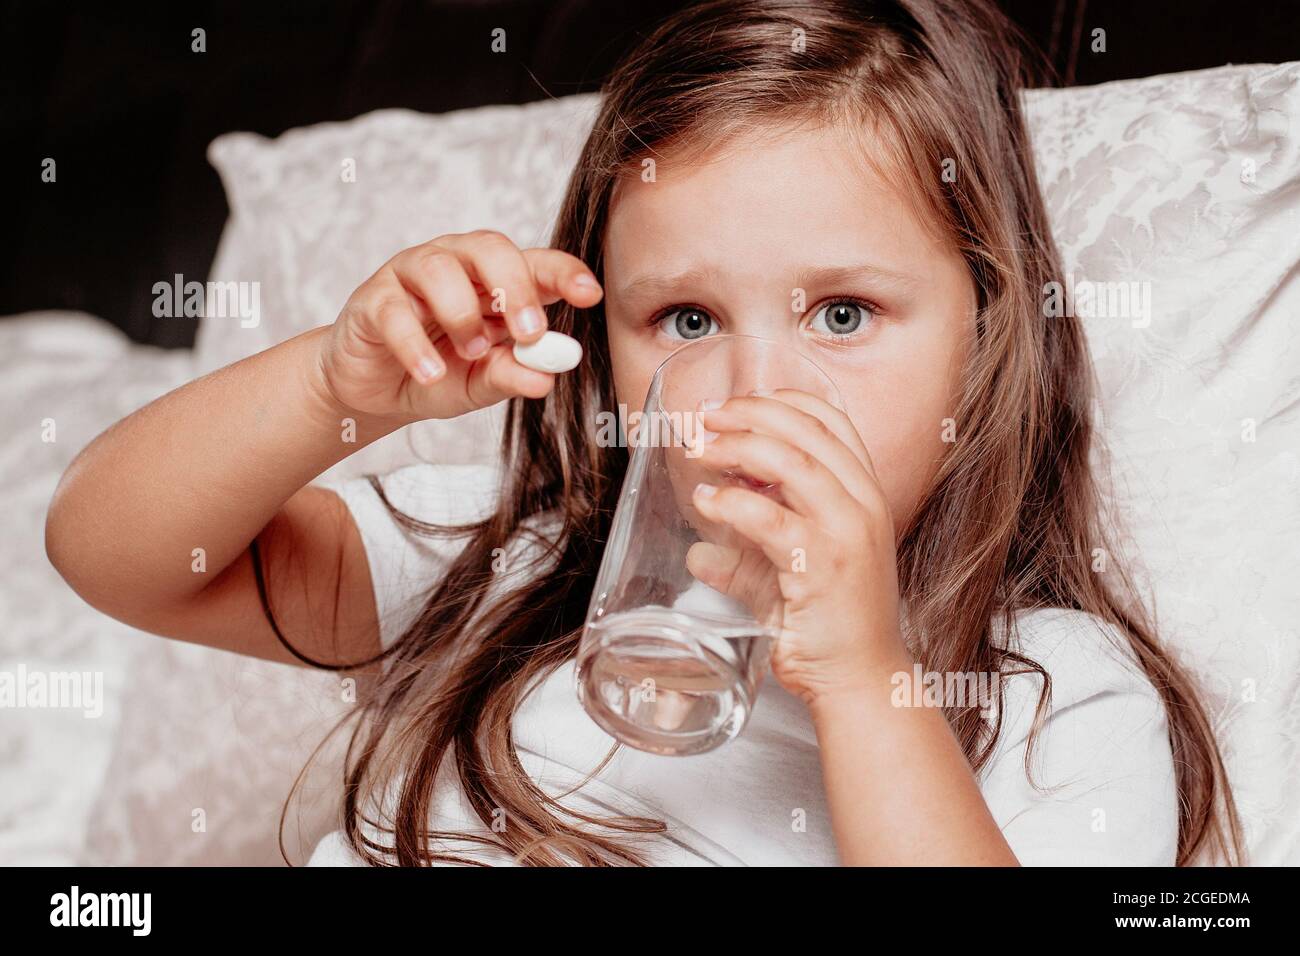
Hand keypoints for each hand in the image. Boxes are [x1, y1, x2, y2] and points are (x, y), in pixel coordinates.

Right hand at [316, 230, 602, 423]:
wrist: (376, 392)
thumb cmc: (438, 374)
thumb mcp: (481, 383)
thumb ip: (510, 376)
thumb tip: (546, 378)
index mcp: (493, 281)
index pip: (535, 264)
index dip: (563, 273)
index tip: (590, 294)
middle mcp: (455, 265)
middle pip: (489, 249)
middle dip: (514, 288)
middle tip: (529, 333)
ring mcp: (411, 277)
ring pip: (439, 268)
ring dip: (462, 313)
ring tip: (472, 352)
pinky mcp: (373, 300)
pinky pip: (394, 311)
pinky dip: (415, 346)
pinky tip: (430, 373)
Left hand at [686, 388, 908, 706]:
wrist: (858, 679)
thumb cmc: (829, 626)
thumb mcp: (786, 575)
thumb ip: (746, 556)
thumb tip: (700, 552)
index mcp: (864, 493)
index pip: (831, 420)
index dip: (780, 401)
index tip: (735, 403)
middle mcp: (863, 504)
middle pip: (806, 429)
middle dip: (748, 413)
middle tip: (705, 418)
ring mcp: (848, 532)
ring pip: (791, 461)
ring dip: (736, 446)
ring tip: (698, 450)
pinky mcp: (824, 565)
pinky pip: (771, 517)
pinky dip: (732, 501)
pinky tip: (707, 501)